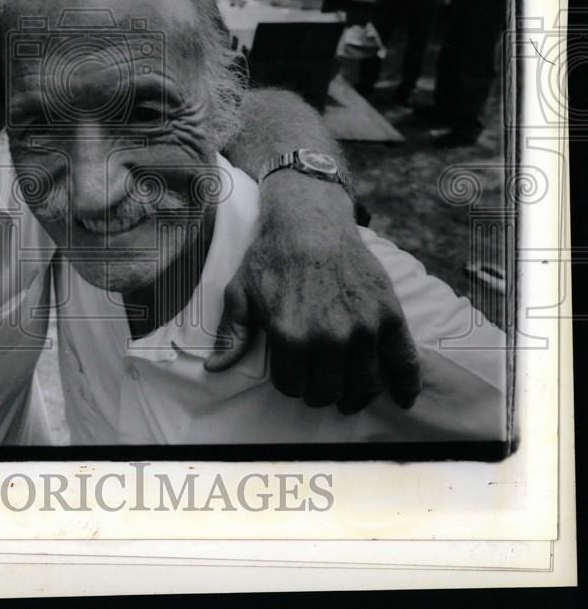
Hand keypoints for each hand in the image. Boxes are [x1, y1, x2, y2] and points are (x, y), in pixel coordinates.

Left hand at [205, 173, 420, 412]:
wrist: (311, 222)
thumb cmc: (272, 257)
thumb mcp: (240, 293)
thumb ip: (232, 335)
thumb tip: (215, 368)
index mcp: (289, 335)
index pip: (291, 387)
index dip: (290, 383)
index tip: (293, 375)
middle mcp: (328, 337)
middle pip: (327, 391)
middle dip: (320, 393)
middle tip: (319, 386)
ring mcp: (363, 328)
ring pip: (363, 385)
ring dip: (355, 395)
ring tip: (349, 395)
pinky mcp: (389, 316)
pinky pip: (404, 363)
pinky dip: (406, 386)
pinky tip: (402, 399)